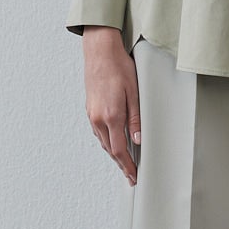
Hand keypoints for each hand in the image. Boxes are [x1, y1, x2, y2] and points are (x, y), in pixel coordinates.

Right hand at [82, 27, 140, 184]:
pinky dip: (107, 142)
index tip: (134, 177)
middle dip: (121, 165)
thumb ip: (136, 119)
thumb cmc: (119, 68)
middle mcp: (98, 119)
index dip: (127, 167)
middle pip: (110, 150)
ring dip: (114, 154)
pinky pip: (98, 132)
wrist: (99, 51)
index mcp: (111, 116)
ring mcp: (91, 114)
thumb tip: (138, 140)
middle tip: (131, 176)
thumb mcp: (134, 93)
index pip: (120, 150)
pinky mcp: (90, 109)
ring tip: (125, 164)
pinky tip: (113, 143)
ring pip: (103, 142)